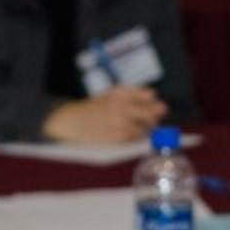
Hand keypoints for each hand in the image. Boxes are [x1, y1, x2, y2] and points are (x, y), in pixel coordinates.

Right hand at [43, 85, 166, 145]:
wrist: (73, 121)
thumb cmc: (96, 107)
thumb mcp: (111, 94)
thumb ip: (133, 94)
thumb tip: (154, 95)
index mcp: (120, 92)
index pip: (148, 96)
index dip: (154, 103)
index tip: (155, 106)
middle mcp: (120, 105)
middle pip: (151, 112)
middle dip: (155, 117)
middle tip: (152, 120)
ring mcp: (119, 121)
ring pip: (145, 126)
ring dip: (147, 128)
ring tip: (139, 127)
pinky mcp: (116, 136)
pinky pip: (136, 137)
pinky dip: (137, 136)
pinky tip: (130, 133)